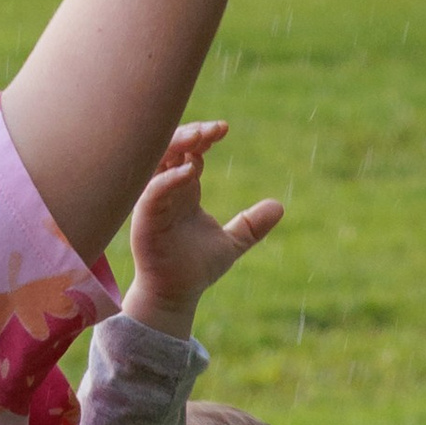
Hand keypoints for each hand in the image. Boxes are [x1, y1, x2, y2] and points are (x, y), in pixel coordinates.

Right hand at [123, 121, 283, 337]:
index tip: (223, 129)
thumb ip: (252, 224)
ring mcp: (153, 204)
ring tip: (200, 137)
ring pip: (156, 163)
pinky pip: (153, 192)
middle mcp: (166, 192)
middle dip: (190, 134)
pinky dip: (169, 179)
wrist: (177, 295)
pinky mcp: (145, 220)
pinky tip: (190, 172)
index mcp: (184, 192)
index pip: (190, 154)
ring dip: (176, 146)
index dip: (204, 138)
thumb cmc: (196, 268)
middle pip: (170, 150)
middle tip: (215, 129)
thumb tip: (280, 206)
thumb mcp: (232, 242)